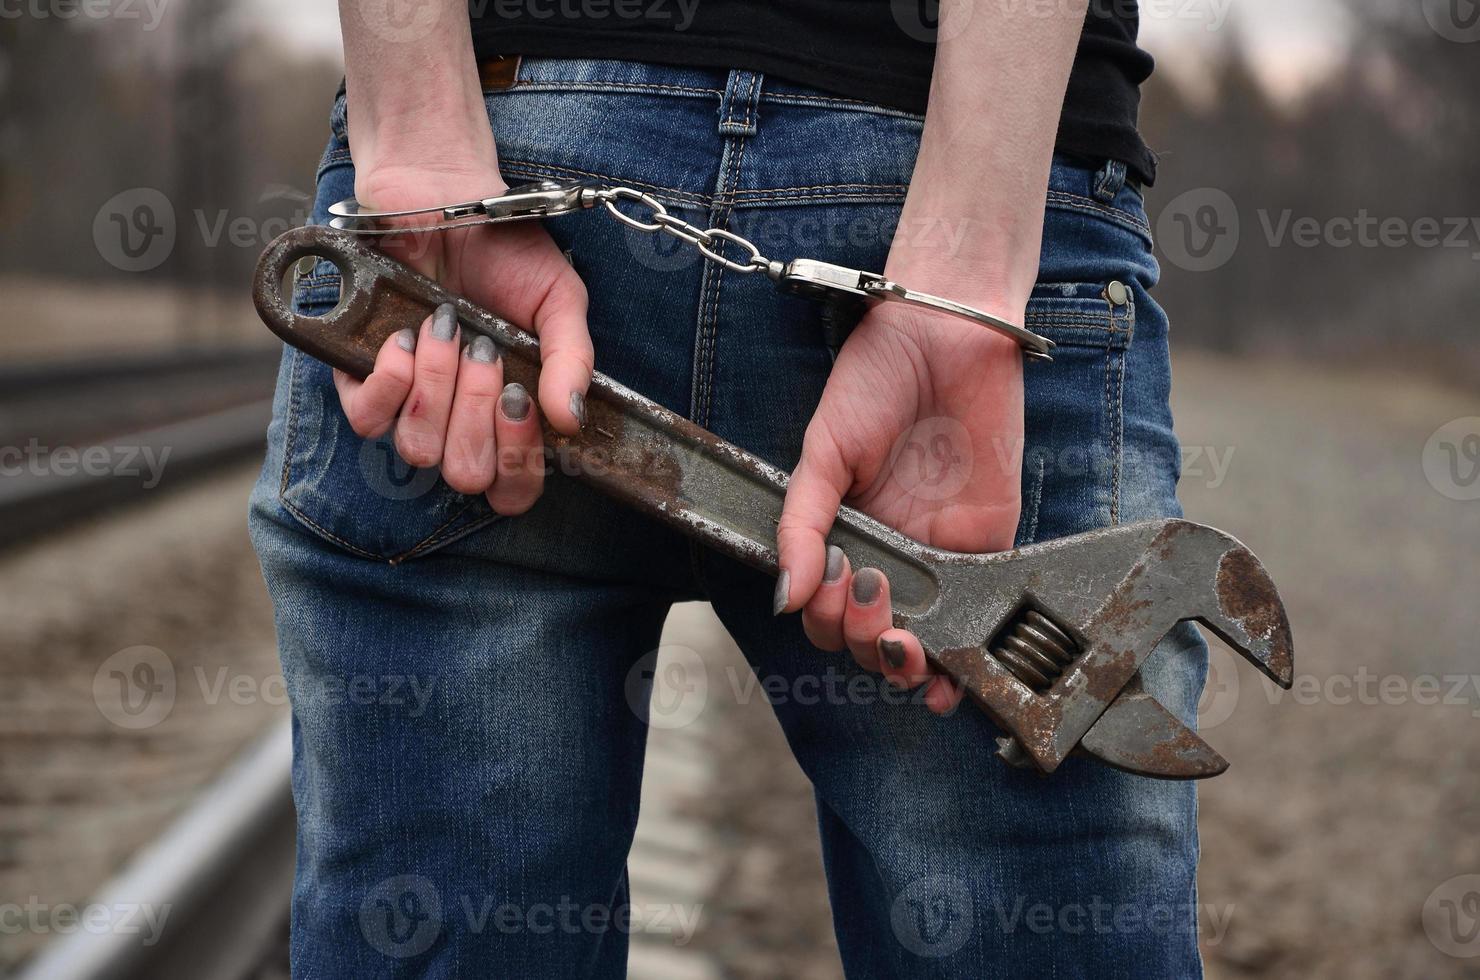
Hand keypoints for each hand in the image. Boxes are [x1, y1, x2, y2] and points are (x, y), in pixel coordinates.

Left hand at [332, 162, 591, 514]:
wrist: (444, 191)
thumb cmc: (506, 250)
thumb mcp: (559, 300)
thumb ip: (571, 359)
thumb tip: (573, 419)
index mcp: (510, 414)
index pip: (512, 488)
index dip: (519, 464)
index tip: (521, 400)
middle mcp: (458, 418)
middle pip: (465, 474)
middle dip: (478, 414)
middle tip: (485, 350)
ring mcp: (407, 402)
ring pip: (417, 448)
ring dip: (437, 387)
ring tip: (447, 329)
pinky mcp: (358, 374)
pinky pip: (367, 418)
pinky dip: (392, 380)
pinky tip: (407, 336)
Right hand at [776, 303, 1024, 713]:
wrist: (946, 330)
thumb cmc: (877, 377)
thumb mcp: (823, 448)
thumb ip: (803, 523)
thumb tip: (784, 598)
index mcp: (845, 532)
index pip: (826, 610)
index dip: (825, 616)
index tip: (833, 577)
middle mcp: (889, 553)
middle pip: (868, 637)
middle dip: (860, 637)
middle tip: (865, 590)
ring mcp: (939, 555)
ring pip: (920, 643)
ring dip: (903, 664)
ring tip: (901, 645)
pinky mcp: (988, 545)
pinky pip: (977, 617)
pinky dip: (962, 662)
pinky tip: (945, 682)